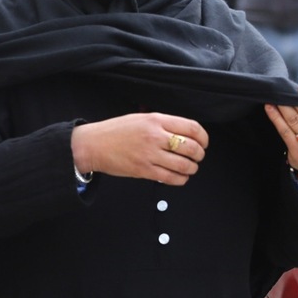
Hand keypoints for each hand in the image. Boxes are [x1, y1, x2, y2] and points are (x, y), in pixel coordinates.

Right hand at [72, 113, 208, 185]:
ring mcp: (150, 154)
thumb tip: (184, 133)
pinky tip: (179, 177)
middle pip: (192, 147)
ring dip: (192, 168)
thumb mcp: (140, 118)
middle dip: (200, 155)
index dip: (204, 138)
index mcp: (156, 120)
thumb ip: (161, 124)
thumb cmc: (114, 131)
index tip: (204, 143)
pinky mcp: (144, 170)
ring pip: (184, 165)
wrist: (93, 145)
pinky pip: (171, 178)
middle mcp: (155, 136)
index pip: (192, 128)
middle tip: (197, 157)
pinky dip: (180, 180)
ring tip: (189, 168)